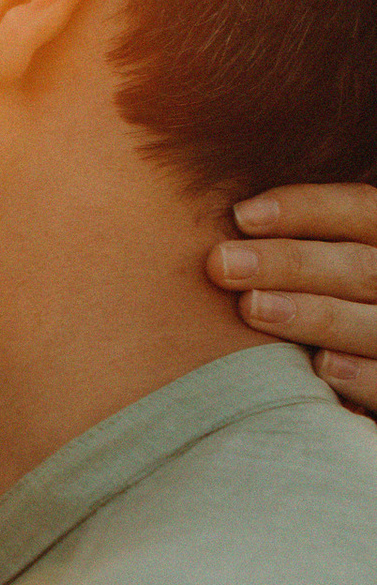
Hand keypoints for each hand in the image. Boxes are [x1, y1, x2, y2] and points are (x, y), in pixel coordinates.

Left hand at [208, 185, 376, 419]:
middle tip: (222, 264)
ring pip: (373, 324)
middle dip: (290, 263)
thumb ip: (305, 250)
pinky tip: (319, 368)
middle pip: (361, 267)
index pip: (361, 209)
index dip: (306, 208)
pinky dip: (360, 376)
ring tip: (252, 308)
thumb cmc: (336, 309)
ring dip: (315, 315)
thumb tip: (230, 223)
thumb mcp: (331, 274)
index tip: (240, 216)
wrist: (367, 363)